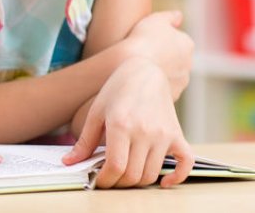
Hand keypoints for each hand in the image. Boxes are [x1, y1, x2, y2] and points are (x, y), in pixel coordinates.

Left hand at [62, 57, 193, 187]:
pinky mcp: (177, 134)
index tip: (98, 181)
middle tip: (109, 179)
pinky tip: (164, 182)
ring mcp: (163, 134)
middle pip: (133, 174)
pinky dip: (176, 177)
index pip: (115, 166)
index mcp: (121, 125)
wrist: (144, 71)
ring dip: (137, 182)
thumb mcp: (96, 112)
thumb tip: (69, 163)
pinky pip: (185, 163)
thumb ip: (84, 141)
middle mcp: (145, 131)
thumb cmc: (117, 90)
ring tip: (126, 175)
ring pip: (151, 173)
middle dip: (118, 183)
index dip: (105, 180)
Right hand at [120, 11, 193, 98]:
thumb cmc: (142, 41)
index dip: (161, 41)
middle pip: (176, 60)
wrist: (133, 69)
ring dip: (160, 74)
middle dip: (164, 59)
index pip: (177, 41)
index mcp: (187, 44)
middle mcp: (188, 64)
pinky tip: (141, 82)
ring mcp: (180, 82)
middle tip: (143, 56)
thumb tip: (179, 16)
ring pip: (170, 76)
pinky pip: (162, 91)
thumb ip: (169, 17)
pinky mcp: (170, 97)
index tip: (147, 41)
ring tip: (140, 70)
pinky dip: (155, 87)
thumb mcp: (155, 20)